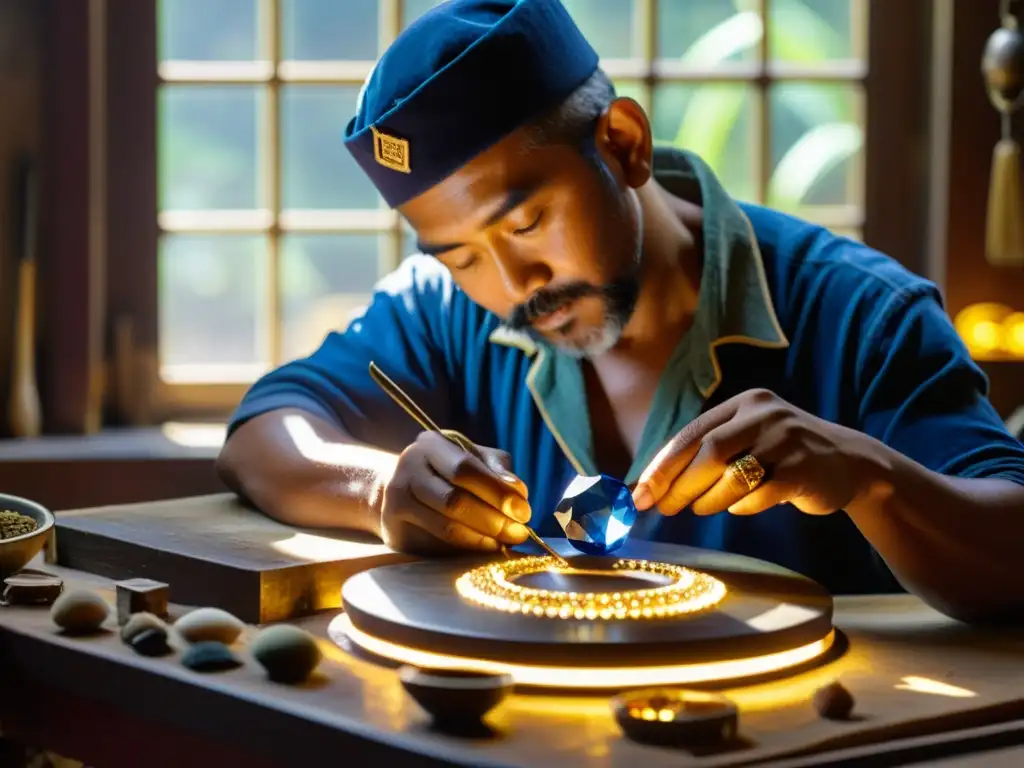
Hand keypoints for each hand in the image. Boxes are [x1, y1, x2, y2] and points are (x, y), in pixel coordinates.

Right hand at [377, 431, 531, 554]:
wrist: (402, 489)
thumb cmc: (448, 472)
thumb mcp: (474, 459)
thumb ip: (497, 471)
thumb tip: (518, 493)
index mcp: (431, 444)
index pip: (465, 468)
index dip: (497, 492)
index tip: (523, 511)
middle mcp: (409, 467)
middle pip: (454, 500)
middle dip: (493, 519)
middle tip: (519, 532)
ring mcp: (397, 499)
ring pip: (446, 526)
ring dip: (483, 538)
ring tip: (506, 541)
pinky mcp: (396, 529)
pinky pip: (438, 544)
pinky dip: (467, 547)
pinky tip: (486, 546)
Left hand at [632, 389, 871, 516]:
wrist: (852, 463)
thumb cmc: (785, 454)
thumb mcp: (750, 437)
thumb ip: (709, 451)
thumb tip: (655, 484)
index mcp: (744, 403)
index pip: (691, 434)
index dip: (662, 466)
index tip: (641, 493)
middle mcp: (764, 415)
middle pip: (708, 451)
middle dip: (679, 484)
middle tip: (663, 508)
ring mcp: (786, 440)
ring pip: (732, 475)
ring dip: (708, 499)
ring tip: (701, 509)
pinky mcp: (803, 470)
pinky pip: (759, 494)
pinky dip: (742, 506)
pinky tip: (739, 507)